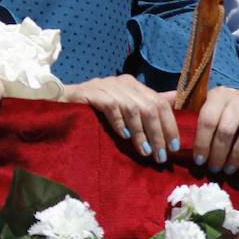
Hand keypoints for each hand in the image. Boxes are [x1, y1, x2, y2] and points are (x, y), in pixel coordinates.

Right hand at [61, 75, 177, 163]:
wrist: (62, 101)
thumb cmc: (96, 108)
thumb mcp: (126, 106)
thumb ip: (149, 104)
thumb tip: (176, 101)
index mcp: (134, 85)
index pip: (160, 102)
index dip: (170, 125)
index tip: (175, 147)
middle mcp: (123, 82)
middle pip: (149, 106)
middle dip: (158, 133)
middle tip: (161, 156)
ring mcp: (107, 86)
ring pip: (133, 109)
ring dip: (141, 134)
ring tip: (145, 152)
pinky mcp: (92, 92)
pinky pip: (111, 107)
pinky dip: (120, 123)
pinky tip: (124, 137)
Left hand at [193, 87, 238, 174]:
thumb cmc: (226, 111)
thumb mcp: (210, 109)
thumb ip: (196, 122)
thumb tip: (178, 144)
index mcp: (218, 95)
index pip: (207, 119)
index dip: (202, 142)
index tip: (199, 161)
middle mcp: (237, 97)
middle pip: (226, 129)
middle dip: (218, 153)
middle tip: (215, 169)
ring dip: (236, 155)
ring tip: (229, 169)